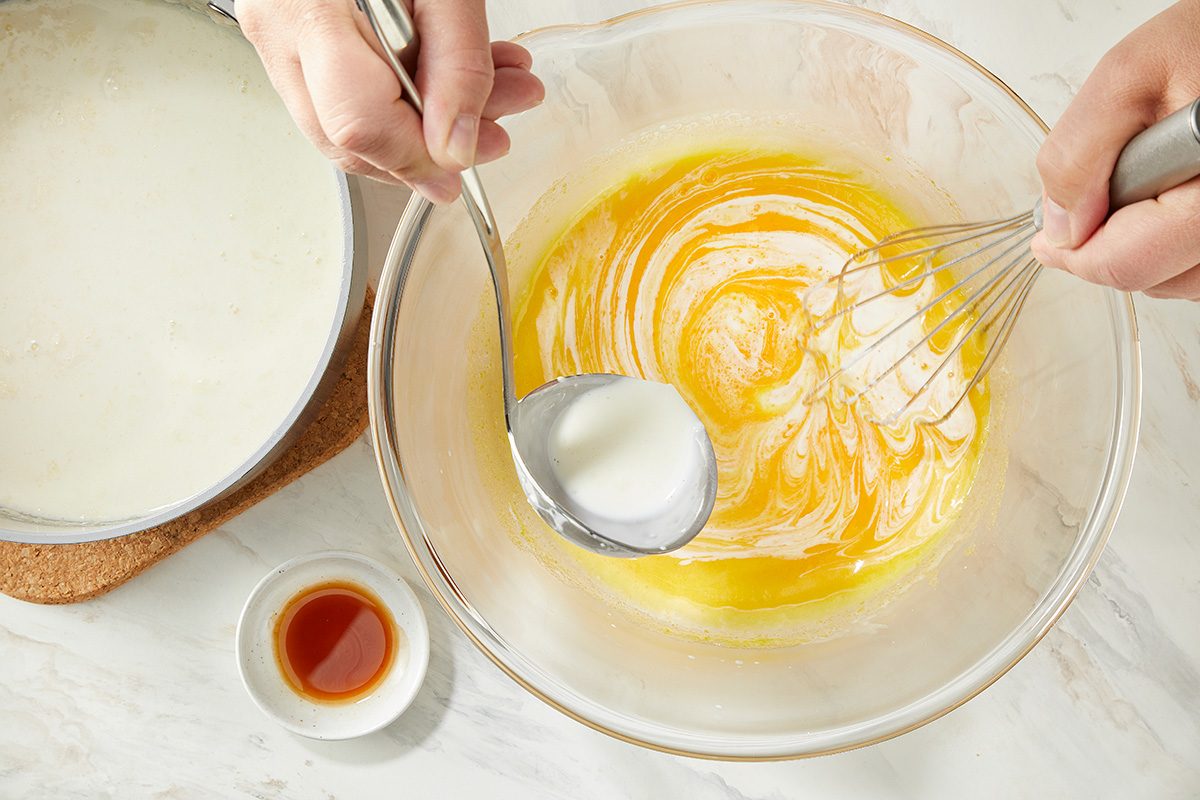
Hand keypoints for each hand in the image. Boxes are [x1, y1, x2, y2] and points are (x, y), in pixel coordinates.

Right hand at [237, 0, 543, 202]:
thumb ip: (459, 63)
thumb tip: (459, 144)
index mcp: (309, 5)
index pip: (358, 121)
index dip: (420, 156)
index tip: (472, 153)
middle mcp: (278, 25)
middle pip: (346, 137)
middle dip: (430, 147)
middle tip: (497, 129)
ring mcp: (276, 33)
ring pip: (345, 126)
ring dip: (426, 127)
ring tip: (494, 95)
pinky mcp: (290, 34)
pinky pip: (342, 95)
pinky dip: (404, 101)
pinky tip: (455, 82)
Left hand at [1030, 0, 1199, 298]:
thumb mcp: (1125, 77)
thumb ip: (1079, 154)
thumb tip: (1060, 225)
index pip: (1126, 265)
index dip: (1072, 253)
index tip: (1047, 239)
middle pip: (1150, 279)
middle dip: (1109, 243)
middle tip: (1105, 189)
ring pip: (1178, 280)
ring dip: (1143, 246)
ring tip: (1147, 180)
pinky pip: (1198, 265)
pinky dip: (1171, 242)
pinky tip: (1168, 194)